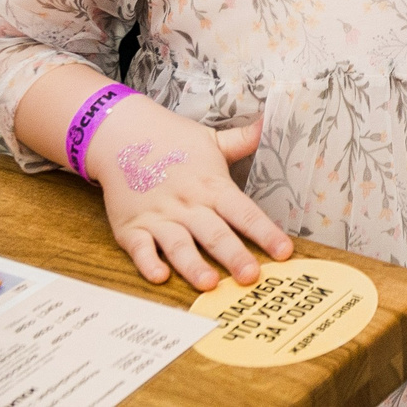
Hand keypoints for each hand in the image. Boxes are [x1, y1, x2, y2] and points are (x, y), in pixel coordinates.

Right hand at [86, 97, 293, 290]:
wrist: (121, 134)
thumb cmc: (172, 142)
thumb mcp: (210, 140)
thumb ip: (242, 139)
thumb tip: (268, 123)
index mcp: (212, 186)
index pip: (244, 212)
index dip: (265, 232)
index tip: (284, 252)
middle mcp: (188, 204)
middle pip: (215, 233)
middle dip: (234, 256)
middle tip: (251, 277)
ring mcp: (159, 217)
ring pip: (179, 245)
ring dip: (193, 265)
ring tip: (209, 284)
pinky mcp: (132, 227)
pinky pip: (140, 248)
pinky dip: (148, 263)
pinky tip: (159, 277)